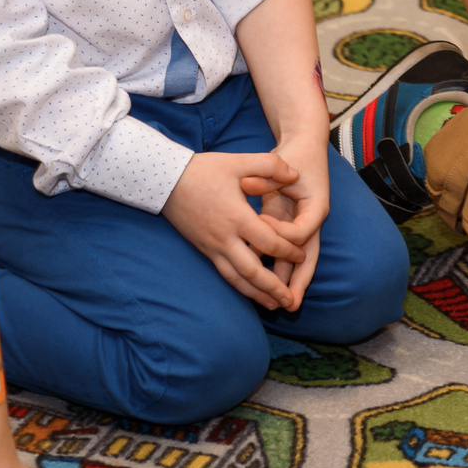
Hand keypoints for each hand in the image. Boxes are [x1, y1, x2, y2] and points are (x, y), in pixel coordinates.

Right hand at [163, 151, 299, 308]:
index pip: (268, 242)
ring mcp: (211, 247)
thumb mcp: (239, 161)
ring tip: (274, 305)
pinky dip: (239, 285)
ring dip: (256, 293)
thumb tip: (296, 174)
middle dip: (272, 287)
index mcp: (237, 217)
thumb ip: (271, 166)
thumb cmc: (203, 170)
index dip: (287, 251)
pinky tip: (249, 290)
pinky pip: (224, 273)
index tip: (302, 255)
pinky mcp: (203, 249)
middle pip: (251, 271)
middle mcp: (224, 238)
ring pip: (236, 278)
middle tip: (290, 301)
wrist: (165, 181)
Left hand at [249, 129, 329, 311]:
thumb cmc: (296, 154)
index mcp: (316, 207)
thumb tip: (247, 185)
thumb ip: (266, 176)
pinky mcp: (290, 225)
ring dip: (288, 281)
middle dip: (298, 282)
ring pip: (296, 260)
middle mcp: (312, 221)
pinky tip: (267, 285)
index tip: (259, 225)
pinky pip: (284, 252)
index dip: (280, 234)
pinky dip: (277, 267)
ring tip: (281, 306)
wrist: (305, 145)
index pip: (300, 232)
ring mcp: (302, 226)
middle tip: (290, 304)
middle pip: (308, 257)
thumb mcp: (284, 162)